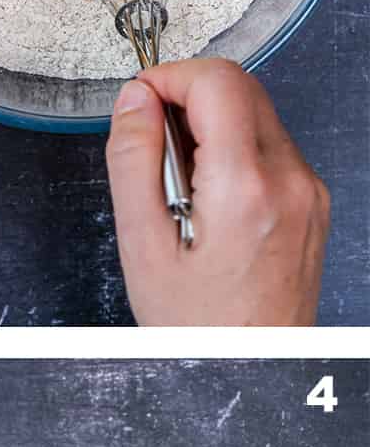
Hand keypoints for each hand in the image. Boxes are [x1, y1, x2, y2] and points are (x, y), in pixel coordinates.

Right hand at [106, 59, 328, 324]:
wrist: (251, 368)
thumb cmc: (198, 326)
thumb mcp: (142, 245)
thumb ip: (134, 161)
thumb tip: (134, 101)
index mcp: (245, 187)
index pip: (215, 81)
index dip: (167, 78)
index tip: (138, 102)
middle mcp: (289, 180)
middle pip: (240, 87)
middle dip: (187, 98)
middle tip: (152, 145)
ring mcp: (308, 190)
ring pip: (256, 114)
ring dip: (210, 127)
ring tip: (180, 188)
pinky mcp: (312, 201)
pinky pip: (271, 148)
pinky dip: (233, 153)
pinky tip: (208, 200)